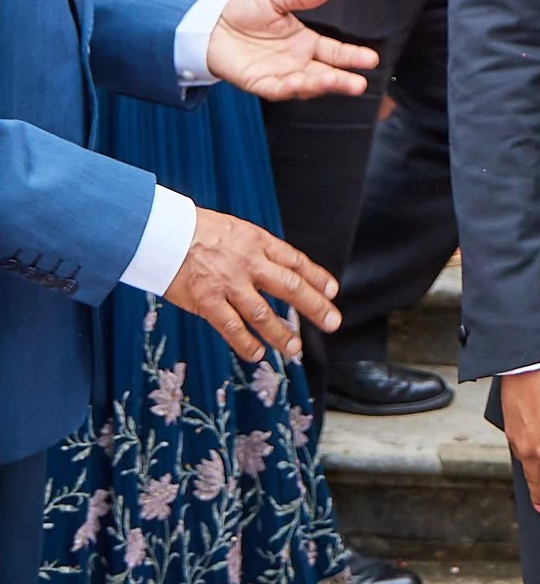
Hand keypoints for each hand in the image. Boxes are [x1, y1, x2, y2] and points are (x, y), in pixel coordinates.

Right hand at [164, 207, 341, 361]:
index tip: (332, 291)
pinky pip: (231, 327)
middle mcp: (248, 263)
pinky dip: (246, 343)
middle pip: (289, 286)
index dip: (316, 277)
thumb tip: (281, 268)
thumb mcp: (238, 230)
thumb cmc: (199, 230)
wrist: (163, 232)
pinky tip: (257, 354)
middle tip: (332, 322)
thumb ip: (258, 249)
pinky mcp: (206, 301)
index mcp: (258, 241)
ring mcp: (228, 284)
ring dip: (281, 334)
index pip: (295, 261)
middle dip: (314, 306)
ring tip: (294, 349)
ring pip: (262, 313)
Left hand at [205, 0, 378, 101]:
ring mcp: (280, 75)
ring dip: (320, 86)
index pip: (335, 53)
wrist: (211, 25)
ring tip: (335, 82)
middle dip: (342, 80)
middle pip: (325, 74)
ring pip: (305, 85)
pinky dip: (288, 88)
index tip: (371, 59)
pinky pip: (276, 89)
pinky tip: (298, 83)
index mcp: (306, 43)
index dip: (352, 57)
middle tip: (359, 84)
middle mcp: (297, 62)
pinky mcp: (259, 83)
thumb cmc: (244, 11)